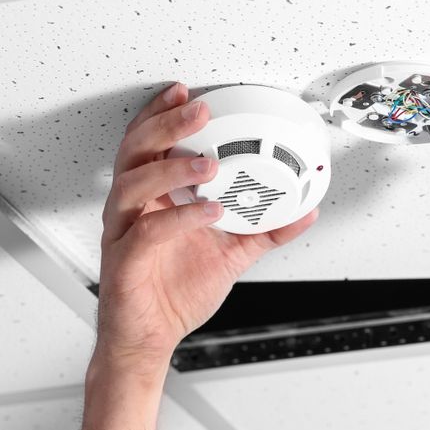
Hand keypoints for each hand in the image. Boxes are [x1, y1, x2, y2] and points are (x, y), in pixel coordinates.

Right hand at [96, 82, 317, 370]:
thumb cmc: (175, 290)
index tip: (187, 93)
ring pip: (133, 185)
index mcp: (154, 198)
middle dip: (166, 125)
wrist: (152, 336)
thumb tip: (304, 213)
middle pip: (136, 151)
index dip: (162, 115)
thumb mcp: (233, 252)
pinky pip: (146, 233)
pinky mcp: (125, 263)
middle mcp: (134, 209)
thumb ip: (267, 229)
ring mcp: (125, 233)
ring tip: (207, 163)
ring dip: (171, 169)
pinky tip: (208, 211)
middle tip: (199, 111)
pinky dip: (179, 218)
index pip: (149, 143)